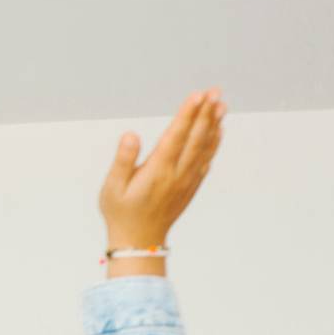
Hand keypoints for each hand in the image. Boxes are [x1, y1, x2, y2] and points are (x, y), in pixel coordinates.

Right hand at [99, 90, 225, 268]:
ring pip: (204, 148)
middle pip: (195, 139)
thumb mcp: (112, 189)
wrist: (139, 243)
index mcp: (157, 172)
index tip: (198, 95)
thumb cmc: (121, 213)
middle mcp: (176, 174)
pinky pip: (206, 161)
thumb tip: (131, 134)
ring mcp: (186, 181)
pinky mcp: (190, 187)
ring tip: (221, 104)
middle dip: (205, 113)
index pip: (175, 137)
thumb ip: (123, 160)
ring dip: (214, 125)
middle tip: (215, 91)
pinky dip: (214, 144)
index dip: (187, 114)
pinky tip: (218, 130)